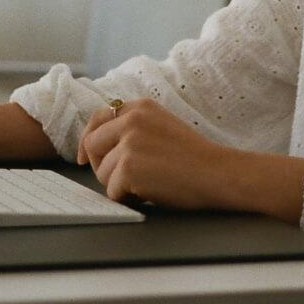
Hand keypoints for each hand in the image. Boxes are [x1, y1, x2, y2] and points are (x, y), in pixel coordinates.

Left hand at [77, 98, 229, 209]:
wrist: (217, 173)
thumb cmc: (193, 157)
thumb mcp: (161, 126)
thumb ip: (132, 127)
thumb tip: (96, 142)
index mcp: (141, 106)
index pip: (98, 118)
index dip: (89, 140)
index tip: (86, 156)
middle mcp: (132, 119)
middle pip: (92, 145)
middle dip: (102, 165)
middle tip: (126, 177)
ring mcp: (129, 142)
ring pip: (101, 172)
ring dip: (119, 184)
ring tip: (148, 183)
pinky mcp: (129, 166)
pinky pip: (112, 191)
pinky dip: (128, 198)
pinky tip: (150, 191)